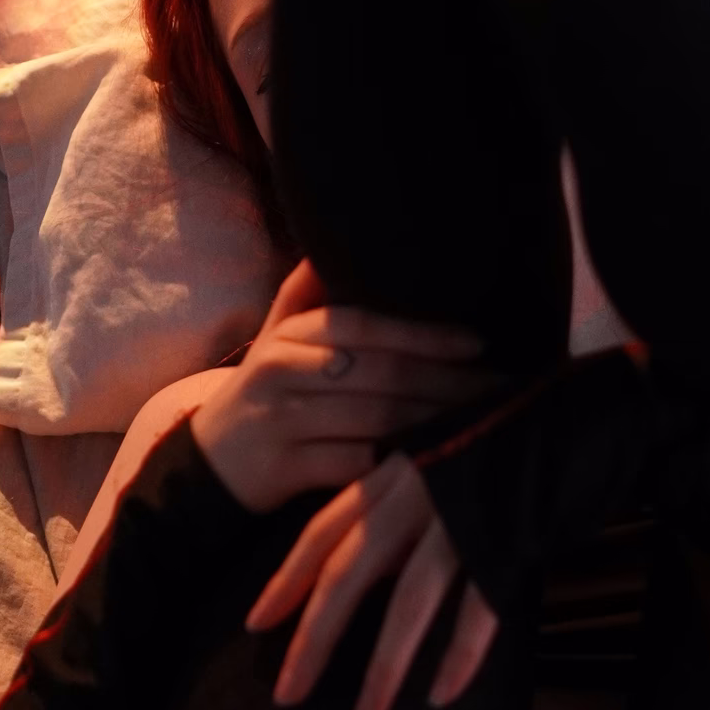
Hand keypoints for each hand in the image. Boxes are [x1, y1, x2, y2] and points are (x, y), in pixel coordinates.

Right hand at [191, 259, 489, 513]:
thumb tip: (338, 240)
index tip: (477, 343)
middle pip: (380, 374)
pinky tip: (435, 462)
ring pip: (374, 421)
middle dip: (446, 382)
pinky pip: (354, 465)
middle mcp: (282, 371)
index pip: (366, 325)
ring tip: (479, 421)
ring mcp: (281, 422)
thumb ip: (308, 292)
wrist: (212, 462)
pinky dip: (397, 464)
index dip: (424, 333)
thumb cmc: (267, 392)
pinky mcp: (284, 470)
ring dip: (433, 423)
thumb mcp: (278, 336)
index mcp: (290, 334)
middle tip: (497, 389)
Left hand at [245, 452, 499, 709]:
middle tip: (287, 694)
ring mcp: (461, 516)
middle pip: (349, 573)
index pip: (323, 531)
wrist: (581, 409)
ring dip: (384, 663)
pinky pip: (478, 607)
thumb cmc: (511, 433)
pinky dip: (461, 655)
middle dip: (314, 637)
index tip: (256, 624)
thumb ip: (406, 507)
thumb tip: (378, 564)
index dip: (287, 578)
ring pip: (410, 599)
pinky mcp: (507, 538)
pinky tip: (443, 694)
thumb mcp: (439, 461)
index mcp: (392, 474)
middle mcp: (415, 494)